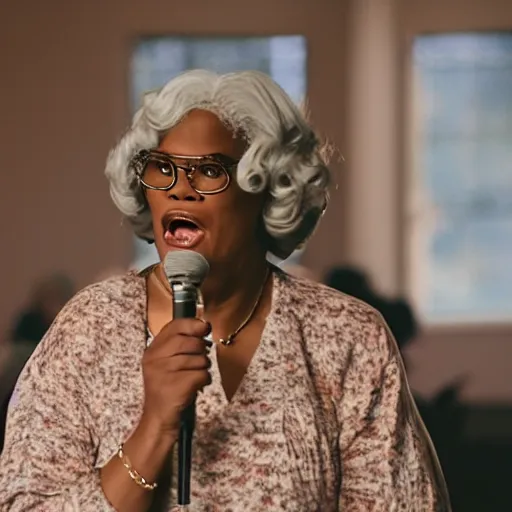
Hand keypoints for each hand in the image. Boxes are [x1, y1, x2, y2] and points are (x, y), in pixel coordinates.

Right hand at [141, 318, 210, 435]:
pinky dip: (204, 380)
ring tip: (194, 376)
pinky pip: (202, 375)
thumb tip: (204, 326)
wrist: (158, 419)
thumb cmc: (168, 388)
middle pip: (190, 341)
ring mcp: (164, 373)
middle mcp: (155, 359)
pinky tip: (196, 387)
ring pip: (199, 359)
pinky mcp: (176, 386)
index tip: (205, 328)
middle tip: (199, 360)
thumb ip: (180, 343)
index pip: (174, 326)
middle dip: (201, 350)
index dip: (193, 324)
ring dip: (203, 367)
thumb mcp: (165, 363)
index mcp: (152, 350)